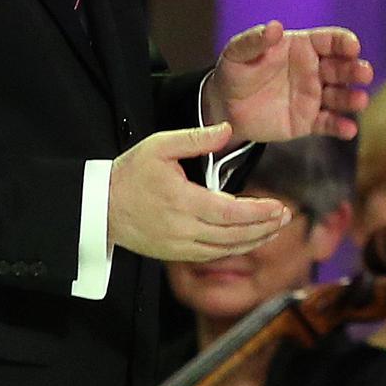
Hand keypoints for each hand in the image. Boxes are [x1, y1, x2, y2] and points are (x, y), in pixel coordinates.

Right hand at [108, 124, 292, 260]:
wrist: (99, 206)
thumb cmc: (130, 172)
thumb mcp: (159, 146)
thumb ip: (195, 139)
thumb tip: (227, 130)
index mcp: (182, 201)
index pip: (230, 213)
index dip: (258, 213)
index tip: (279, 207)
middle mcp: (183, 229)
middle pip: (233, 235)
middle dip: (263, 228)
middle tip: (286, 217)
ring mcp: (178, 245)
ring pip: (224, 249)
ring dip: (253, 241)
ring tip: (275, 229)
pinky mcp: (173, 254)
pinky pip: (210, 255)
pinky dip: (233, 249)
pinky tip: (248, 241)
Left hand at [206, 20, 372, 142]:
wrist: (225, 107)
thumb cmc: (235, 72)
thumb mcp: (238, 53)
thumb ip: (255, 41)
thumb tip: (276, 27)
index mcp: (302, 48)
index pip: (329, 41)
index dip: (343, 42)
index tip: (353, 46)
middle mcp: (314, 71)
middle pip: (341, 68)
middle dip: (355, 70)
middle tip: (364, 73)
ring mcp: (313, 97)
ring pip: (339, 96)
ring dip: (352, 98)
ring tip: (360, 101)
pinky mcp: (308, 121)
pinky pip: (328, 124)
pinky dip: (340, 127)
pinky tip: (348, 129)